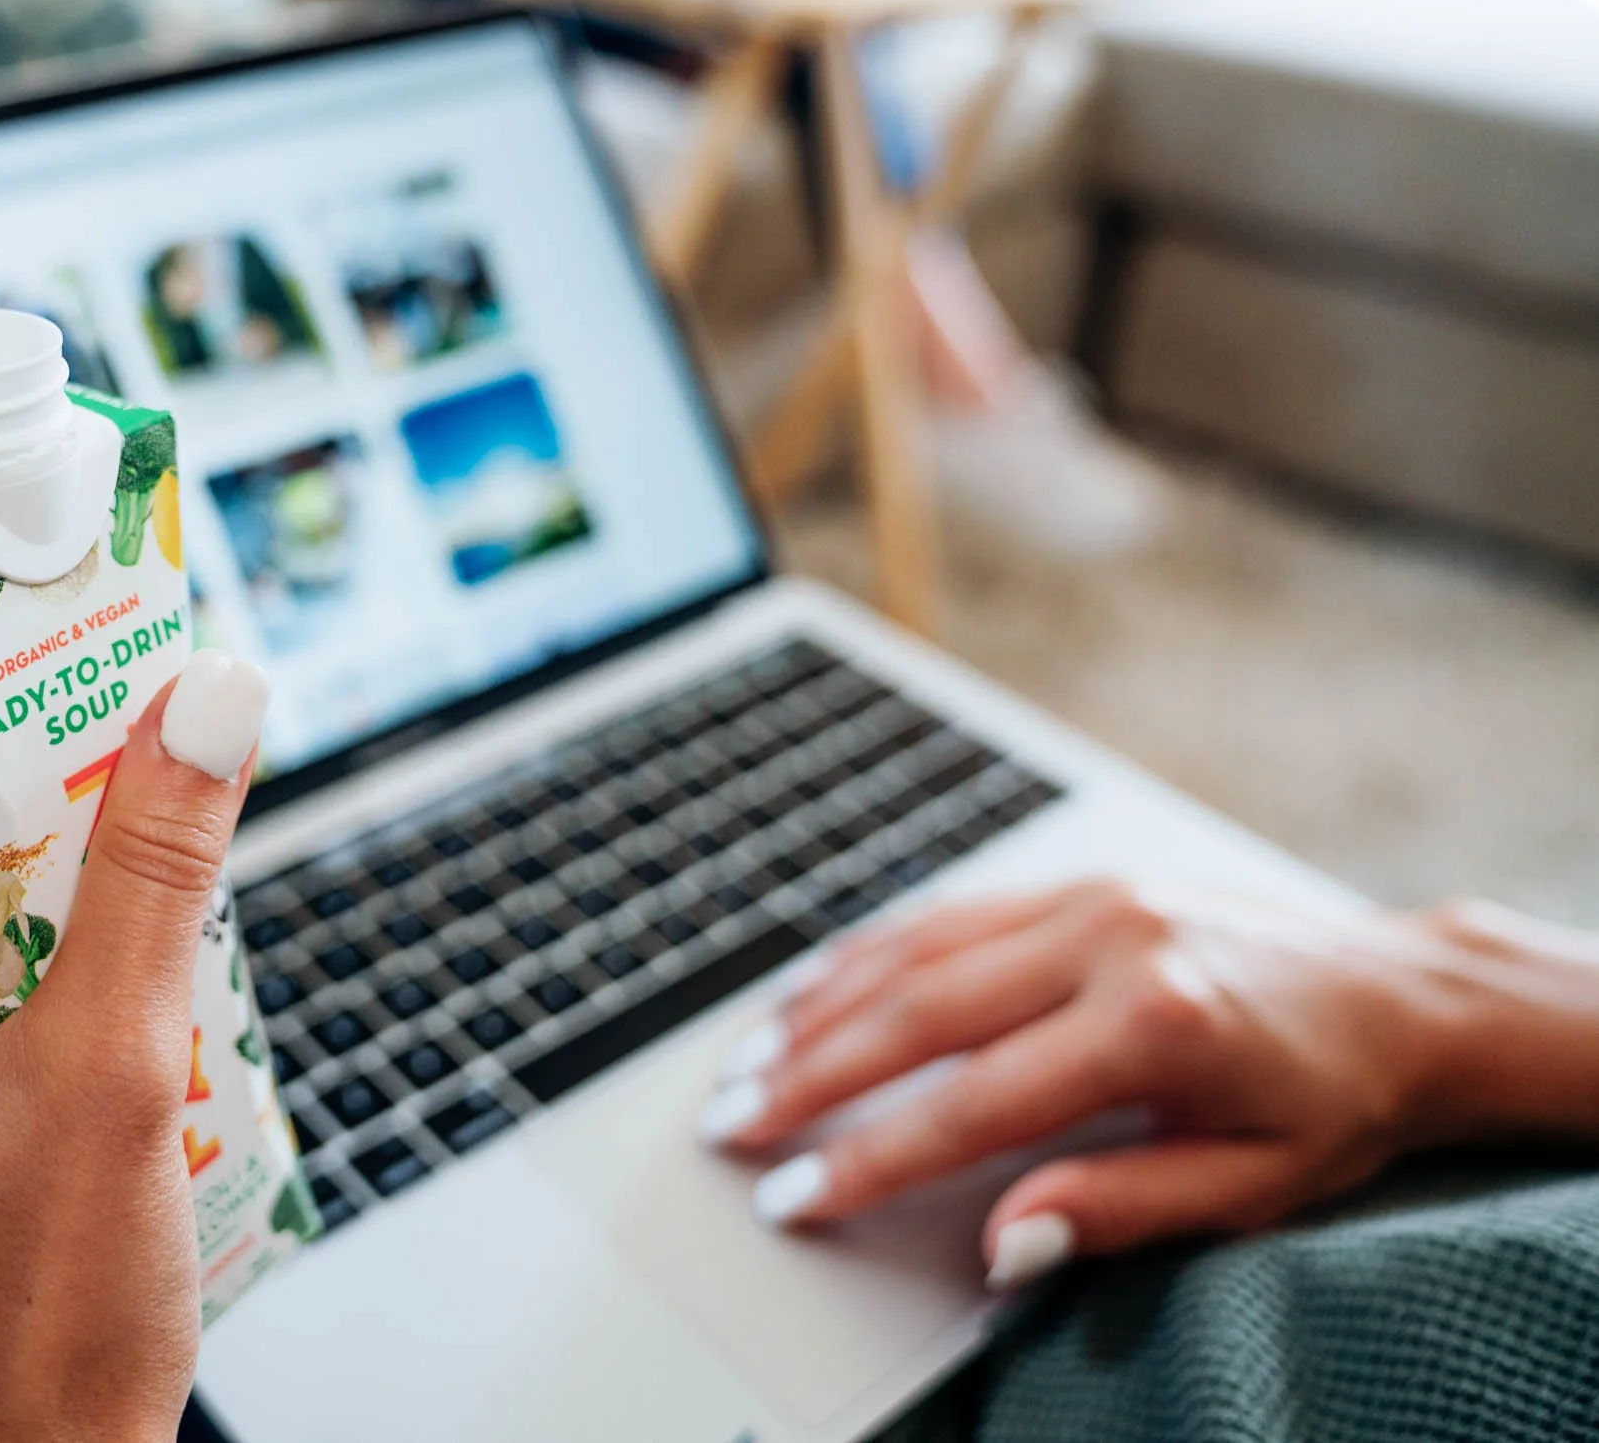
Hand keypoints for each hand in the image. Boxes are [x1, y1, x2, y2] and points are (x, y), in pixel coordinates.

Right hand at [699, 880, 1598, 1288]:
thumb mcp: (1252, 1183)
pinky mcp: (1075, 882)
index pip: (971, 1104)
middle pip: (917, 1013)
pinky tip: (810, 989)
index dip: (870, 1155)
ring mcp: (1086, 898)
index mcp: (1152, 1023)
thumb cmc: (1332, 1101)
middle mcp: (1107, 941)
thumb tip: (1006, 1244)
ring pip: (913, 949)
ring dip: (818, 1009)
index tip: (795, 1194)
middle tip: (729, 1123)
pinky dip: (866, 952)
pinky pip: (945, 912)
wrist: (1397, 993)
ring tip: (744, 1065)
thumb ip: (1123, 1206)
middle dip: (809, 1074)